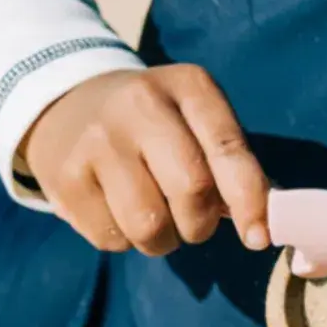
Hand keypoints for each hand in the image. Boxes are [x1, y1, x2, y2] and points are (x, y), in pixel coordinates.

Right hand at [22, 65, 270, 256]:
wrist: (69, 102)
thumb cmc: (154, 120)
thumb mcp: (195, 117)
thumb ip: (229, 161)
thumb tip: (263, 223)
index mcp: (188, 86)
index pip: (227, 147)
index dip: (249, 198)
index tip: (258, 236)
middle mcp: (140, 105)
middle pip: (191, 189)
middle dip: (200, 223)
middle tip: (193, 221)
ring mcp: (97, 141)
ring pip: (149, 225)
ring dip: (163, 240)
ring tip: (155, 217)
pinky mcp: (64, 177)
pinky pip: (111, 238)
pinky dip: (125, 240)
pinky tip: (118, 210)